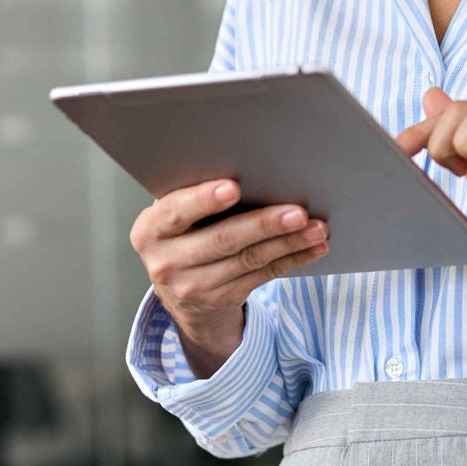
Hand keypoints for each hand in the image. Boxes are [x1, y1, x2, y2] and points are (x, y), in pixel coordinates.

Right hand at [129, 178, 327, 374]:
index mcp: (150, 230)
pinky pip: (262, 276)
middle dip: (263, 224)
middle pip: (221, 240)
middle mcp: (167, 262)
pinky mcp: (221, 300)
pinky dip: (292, 259)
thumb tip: (246, 165)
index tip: (233, 187)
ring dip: (288, 243)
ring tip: (316, 227)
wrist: (179, 289)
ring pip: (249, 260)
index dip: (203, 200)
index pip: (176, 212)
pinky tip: (313, 247)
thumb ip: (194, 193)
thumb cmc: (182, 231)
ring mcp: (194, 286)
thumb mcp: (175, 213)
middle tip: (297, 211)